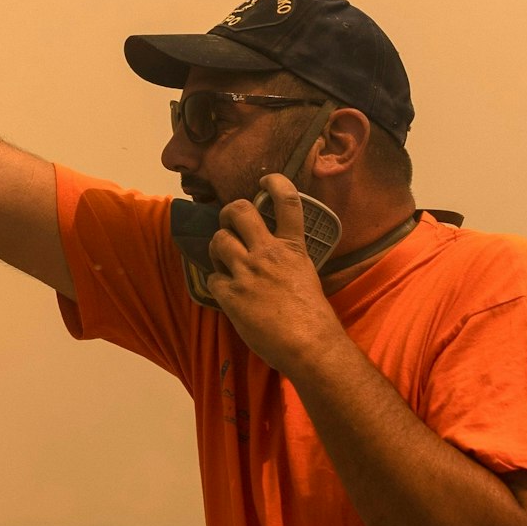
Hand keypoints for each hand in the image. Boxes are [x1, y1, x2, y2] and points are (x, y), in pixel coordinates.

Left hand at [205, 173, 343, 370]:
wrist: (309, 345)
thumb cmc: (314, 318)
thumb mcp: (307, 277)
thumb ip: (290, 261)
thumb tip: (277, 259)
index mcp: (292, 248)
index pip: (288, 202)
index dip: (276, 183)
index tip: (267, 180)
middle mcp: (268, 253)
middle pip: (238, 211)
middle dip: (228, 213)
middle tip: (229, 223)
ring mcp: (247, 272)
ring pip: (218, 240)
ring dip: (218, 247)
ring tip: (223, 259)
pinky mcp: (231, 294)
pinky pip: (212, 278)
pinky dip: (217, 284)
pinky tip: (226, 293)